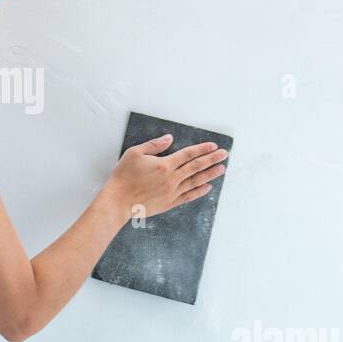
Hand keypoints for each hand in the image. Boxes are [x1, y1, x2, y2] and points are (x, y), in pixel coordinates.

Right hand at [103, 134, 228, 219]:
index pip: (188, 154)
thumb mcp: (135, 153)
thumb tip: (169, 138)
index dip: (202, 149)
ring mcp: (172, 192)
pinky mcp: (169, 203)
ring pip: (196, 181)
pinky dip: (199, 191)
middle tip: (225, 155)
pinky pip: (188, 196)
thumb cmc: (123, 176)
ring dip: (210, 175)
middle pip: (196, 167)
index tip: (213, 146)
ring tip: (222, 169)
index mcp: (164, 164)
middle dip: (212, 159)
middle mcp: (171, 178)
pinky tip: (207, 187)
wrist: (118, 201)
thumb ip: (154, 145)